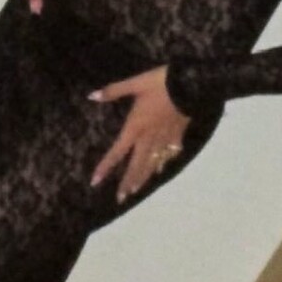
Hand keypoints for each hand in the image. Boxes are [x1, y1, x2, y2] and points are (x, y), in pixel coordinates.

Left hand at [88, 67, 190, 203]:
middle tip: (121, 199)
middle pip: (136, 164)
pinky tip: (161, 169)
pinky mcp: (178, 134)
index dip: (106, 166)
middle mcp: (149, 137)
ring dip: (143, 177)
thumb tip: (91, 96)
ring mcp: (165, 138)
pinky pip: (169, 153)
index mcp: (136, 127)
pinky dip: (163, 163)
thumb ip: (113, 91)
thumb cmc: (160, 83)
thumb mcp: (135, 83)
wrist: (190, 84)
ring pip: (152, 163)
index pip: (117, 151)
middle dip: (127, 182)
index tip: (95, 182)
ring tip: (136, 190)